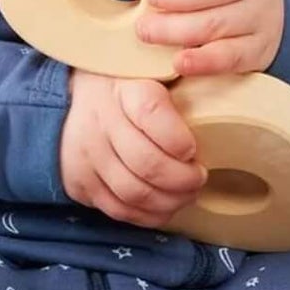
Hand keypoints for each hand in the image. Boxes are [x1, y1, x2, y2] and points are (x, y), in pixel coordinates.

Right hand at [58, 68, 207, 228]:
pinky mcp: (80, 183)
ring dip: (170, 201)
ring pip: (135, 193)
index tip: (194, 149)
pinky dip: (148, 215)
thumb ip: (180, 88)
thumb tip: (217, 108)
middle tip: (200, 177)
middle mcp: (101, 122)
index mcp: (124, 90)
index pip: (152, 113)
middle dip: (184, 179)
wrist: (72, 100)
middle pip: (148, 163)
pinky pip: (119, 210)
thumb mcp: (151, 74)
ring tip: (187, 194)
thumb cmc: (127, 88)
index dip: (179, 140)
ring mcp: (86, 156)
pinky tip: (164, 206)